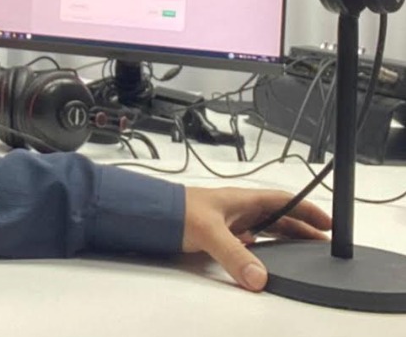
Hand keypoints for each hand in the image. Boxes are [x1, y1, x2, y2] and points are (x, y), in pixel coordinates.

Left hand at [182, 186, 331, 290]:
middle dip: (303, 228)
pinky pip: (251, 240)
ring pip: (266, 228)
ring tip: (304, 252)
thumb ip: (234, 255)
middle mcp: (239, 209)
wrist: (150, 213)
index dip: (306, 210)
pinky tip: (268, 258)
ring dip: (286, 238)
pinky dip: (265, 248)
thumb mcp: (209, 232)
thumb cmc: (176, 209)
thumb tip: (259, 278)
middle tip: (324, 243)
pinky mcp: (220, 233)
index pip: (283, 201)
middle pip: (279, 216)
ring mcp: (230, 220)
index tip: (328, 222)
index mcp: (242, 200)